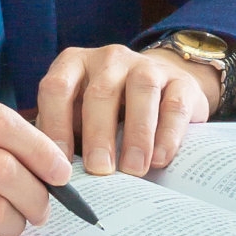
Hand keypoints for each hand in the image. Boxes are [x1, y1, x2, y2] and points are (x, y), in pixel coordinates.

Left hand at [36, 44, 219, 176]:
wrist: (160, 88)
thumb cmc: (109, 111)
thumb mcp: (80, 116)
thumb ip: (67, 136)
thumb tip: (54, 176)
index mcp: (74, 64)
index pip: (56, 87)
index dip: (56, 125)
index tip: (59, 163)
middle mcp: (108, 58)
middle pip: (100, 92)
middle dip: (98, 134)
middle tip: (99, 170)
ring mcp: (147, 66)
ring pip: (141, 90)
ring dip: (136, 134)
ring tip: (133, 169)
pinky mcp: (181, 82)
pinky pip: (174, 105)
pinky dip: (168, 134)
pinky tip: (160, 159)